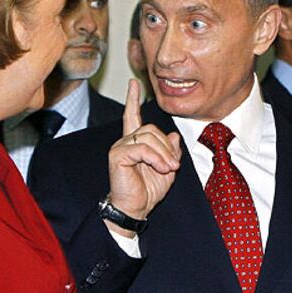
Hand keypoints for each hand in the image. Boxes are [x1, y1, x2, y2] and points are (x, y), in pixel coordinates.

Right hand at [107, 79, 180, 232]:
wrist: (135, 209)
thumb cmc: (148, 191)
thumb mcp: (167, 170)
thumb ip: (170, 152)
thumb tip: (174, 136)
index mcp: (135, 143)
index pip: (133, 116)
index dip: (133, 99)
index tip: (134, 83)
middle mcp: (125, 142)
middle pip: (151, 128)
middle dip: (167, 146)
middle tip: (174, 164)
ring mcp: (120, 147)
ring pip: (148, 137)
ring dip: (164, 153)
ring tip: (168, 168)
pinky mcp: (118, 155)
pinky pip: (142, 148)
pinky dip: (156, 158)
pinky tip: (161, 168)